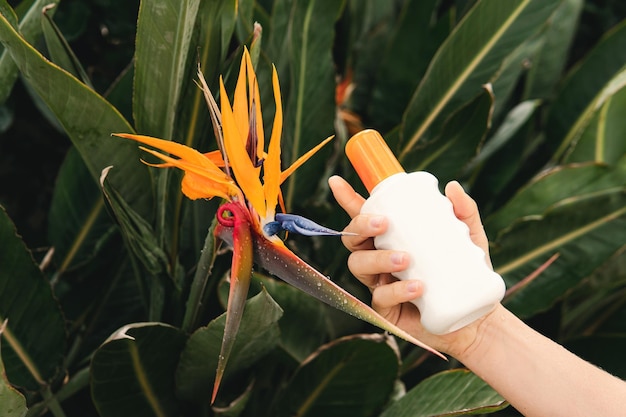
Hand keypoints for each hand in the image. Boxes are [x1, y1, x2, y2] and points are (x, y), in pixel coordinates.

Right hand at [328, 175, 498, 357]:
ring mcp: (379, 284)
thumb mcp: (468, 237)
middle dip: (360, 226)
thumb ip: (463, 211)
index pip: (363, 216)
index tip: (336, 181)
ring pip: (359, 266)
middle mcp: (378, 258)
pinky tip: (416, 287)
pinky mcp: (387, 309)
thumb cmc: (465, 271)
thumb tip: (452, 187)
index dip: (347, 199)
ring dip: (378, 259)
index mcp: (391, 238)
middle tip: (384, 224)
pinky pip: (381, 297)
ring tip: (405, 259)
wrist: (476, 317)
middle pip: (352, 239)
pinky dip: (397, 290)